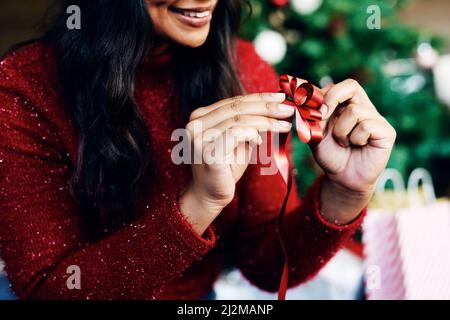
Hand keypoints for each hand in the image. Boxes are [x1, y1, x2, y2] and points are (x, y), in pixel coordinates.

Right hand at [179, 92, 293, 234]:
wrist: (209, 196)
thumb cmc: (226, 169)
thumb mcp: (238, 141)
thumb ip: (248, 125)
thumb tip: (274, 107)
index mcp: (201, 117)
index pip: (233, 102)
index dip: (259, 98)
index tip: (280, 97)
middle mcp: (195, 124)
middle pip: (237, 107)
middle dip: (266, 106)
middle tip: (289, 108)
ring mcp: (199, 138)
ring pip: (239, 120)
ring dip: (266, 120)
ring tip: (285, 124)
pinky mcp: (208, 152)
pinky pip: (235, 134)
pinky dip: (252, 133)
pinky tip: (262, 140)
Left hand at [312, 79, 395, 222]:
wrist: (342, 178)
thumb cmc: (331, 155)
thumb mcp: (314, 134)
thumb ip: (310, 118)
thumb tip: (303, 99)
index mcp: (346, 105)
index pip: (336, 87)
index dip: (321, 94)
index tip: (307, 108)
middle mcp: (362, 108)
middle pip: (351, 86)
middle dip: (331, 99)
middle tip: (322, 115)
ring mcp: (376, 119)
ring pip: (354, 110)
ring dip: (341, 130)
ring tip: (343, 142)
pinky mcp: (387, 131)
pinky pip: (366, 125)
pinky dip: (355, 138)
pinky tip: (356, 146)